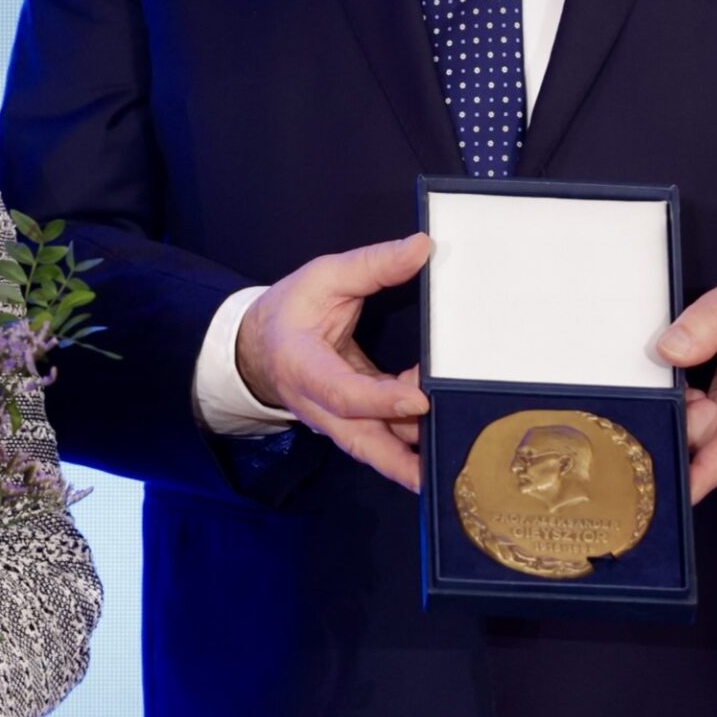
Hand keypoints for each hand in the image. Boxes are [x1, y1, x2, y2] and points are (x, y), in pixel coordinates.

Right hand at [235, 233, 430, 490]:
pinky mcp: (354, 423)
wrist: (259, 346)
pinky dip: (412, 439)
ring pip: (375, 449)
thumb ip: (372, 264)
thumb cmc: (291, 309)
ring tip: (457, 458)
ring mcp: (337, 420)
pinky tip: (447, 429)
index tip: (420, 398)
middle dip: (401, 462)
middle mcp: (319, 405)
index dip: (381, 399)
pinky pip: (383, 437)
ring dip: (413, 457)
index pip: (344, 392)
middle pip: (362, 442)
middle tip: (442, 469)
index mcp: (304, 367)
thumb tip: (421, 247)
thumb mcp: (324, 276)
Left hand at [656, 269, 716, 502]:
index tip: (667, 492)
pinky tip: (679, 374)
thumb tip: (668, 350)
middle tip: (646, 380)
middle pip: (698, 440)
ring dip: (673, 405)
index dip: (696, 476)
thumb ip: (710, 320)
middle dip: (668, 417)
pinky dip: (678, 401)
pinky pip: (692, 420)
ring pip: (692, 431)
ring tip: (670, 367)